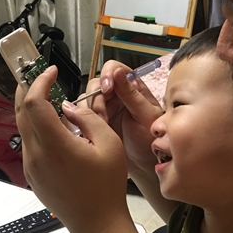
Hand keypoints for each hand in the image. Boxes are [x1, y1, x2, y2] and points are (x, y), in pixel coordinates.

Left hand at [15, 66, 129, 232]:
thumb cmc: (107, 187)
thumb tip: (70, 107)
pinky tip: (54, 126)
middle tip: (40, 77)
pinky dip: (36, 127)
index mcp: (56, 146)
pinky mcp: (32, 175)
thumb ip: (88, 118)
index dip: (40, 82)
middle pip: (21, 113)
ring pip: (23, 128)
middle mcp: (37, 156)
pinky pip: (29, 143)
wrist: (97, 223)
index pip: (35, 103)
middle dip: (27, 89)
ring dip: (32, 109)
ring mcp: (32, 167)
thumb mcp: (109, 144)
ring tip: (50, 99)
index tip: (50, 71)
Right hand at [83, 60, 162, 177]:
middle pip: (96, 84)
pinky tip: (91, 132)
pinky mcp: (95, 122)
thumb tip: (118, 71)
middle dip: (96, 99)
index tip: (106, 90)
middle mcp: (117, 94)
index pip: (113, 69)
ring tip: (101, 128)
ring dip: (89, 112)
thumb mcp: (146, 116)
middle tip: (103, 117)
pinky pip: (80, 114)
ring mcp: (105, 108)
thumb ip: (132, 94)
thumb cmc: (151, 139)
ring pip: (86, 99)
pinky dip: (81, 121)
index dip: (107, 75)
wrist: (145, 164)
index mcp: (132, 87)